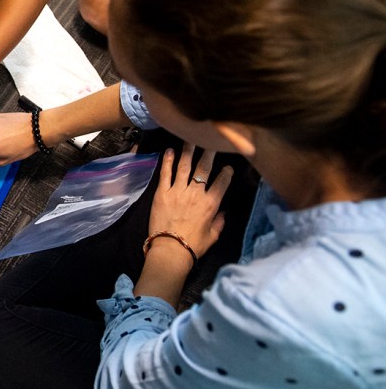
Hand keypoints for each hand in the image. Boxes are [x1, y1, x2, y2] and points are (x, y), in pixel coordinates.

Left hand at [148, 144, 232, 261]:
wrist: (170, 250)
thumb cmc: (193, 245)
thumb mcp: (213, 236)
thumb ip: (219, 222)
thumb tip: (223, 212)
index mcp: (211, 204)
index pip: (222, 182)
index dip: (226, 172)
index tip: (228, 166)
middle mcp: (195, 194)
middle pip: (204, 168)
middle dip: (209, 152)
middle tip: (211, 140)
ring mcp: (177, 191)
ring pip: (184, 166)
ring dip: (188, 151)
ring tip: (190, 138)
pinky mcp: (162, 193)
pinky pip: (165, 173)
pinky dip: (167, 161)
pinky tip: (169, 151)